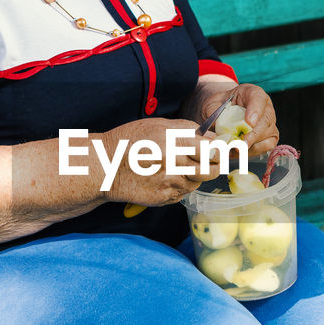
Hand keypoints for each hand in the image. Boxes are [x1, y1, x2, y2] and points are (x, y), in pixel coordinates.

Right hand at [95, 117, 220, 206]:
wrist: (105, 168)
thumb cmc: (129, 141)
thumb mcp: (158, 125)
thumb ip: (187, 128)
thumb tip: (210, 135)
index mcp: (175, 142)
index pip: (214, 150)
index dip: (218, 150)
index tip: (216, 148)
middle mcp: (176, 165)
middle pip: (212, 171)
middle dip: (213, 165)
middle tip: (205, 159)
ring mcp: (171, 184)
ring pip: (198, 182)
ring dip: (195, 175)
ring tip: (178, 166)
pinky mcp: (165, 199)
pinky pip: (184, 193)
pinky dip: (181, 185)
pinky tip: (166, 176)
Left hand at [199, 84, 278, 155]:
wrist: (222, 112)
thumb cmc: (220, 106)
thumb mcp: (213, 105)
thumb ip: (214, 113)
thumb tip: (217, 127)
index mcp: (251, 92)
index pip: (258, 98)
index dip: (255, 110)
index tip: (249, 122)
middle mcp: (265, 106)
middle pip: (266, 120)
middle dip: (253, 135)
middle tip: (240, 144)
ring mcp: (269, 122)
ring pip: (268, 135)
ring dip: (252, 144)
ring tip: (235, 148)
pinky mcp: (270, 136)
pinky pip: (267, 146)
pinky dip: (254, 151)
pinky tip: (240, 150)